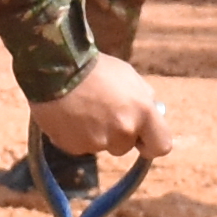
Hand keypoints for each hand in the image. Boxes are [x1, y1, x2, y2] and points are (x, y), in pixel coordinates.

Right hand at [29, 60, 169, 162]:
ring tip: (82, 110)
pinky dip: (76, 136)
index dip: (151, 144)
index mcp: (142, 111)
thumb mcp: (128, 76)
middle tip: (102, 112)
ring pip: (102, 147)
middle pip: (125, 147)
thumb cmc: (95, 68)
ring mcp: (99, 142)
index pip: (162, 146)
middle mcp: (124, 131)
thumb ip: (143, 98)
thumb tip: (152, 112)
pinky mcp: (75, 147)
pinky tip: (69, 116)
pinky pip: (81, 146)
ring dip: (96, 134)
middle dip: (116, 135)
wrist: (55, 68)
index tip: (142, 139)